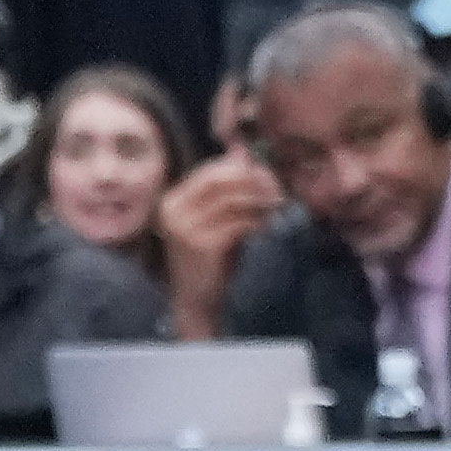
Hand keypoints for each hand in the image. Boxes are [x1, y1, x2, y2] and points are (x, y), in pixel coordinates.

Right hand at [156, 151, 284, 330]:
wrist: (196, 300)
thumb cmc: (210, 258)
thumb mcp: (216, 219)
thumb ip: (227, 189)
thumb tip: (243, 150)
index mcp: (172, 200)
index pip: (210, 171)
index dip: (241, 169)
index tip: (267, 175)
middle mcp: (173, 210)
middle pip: (221, 180)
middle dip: (254, 181)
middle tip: (277, 189)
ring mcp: (185, 227)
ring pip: (233, 200)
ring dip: (260, 201)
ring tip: (276, 207)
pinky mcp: (202, 244)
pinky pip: (239, 223)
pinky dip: (257, 222)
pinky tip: (266, 227)